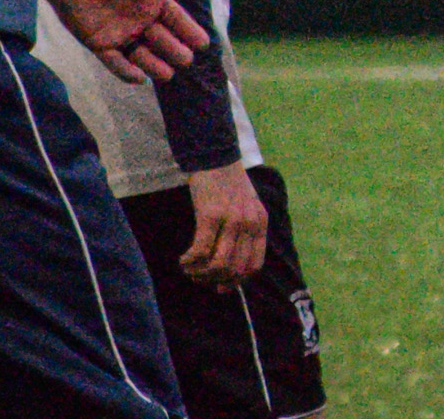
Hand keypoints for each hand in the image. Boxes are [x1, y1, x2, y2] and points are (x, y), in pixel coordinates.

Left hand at [40, 0, 210, 83]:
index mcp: (150, 0)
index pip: (174, 19)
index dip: (188, 30)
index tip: (203, 44)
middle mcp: (138, 19)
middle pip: (161, 40)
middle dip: (174, 51)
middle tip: (187, 61)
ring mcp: (119, 33)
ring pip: (141, 54)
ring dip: (154, 65)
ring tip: (168, 75)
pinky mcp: (98, 43)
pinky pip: (115, 61)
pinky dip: (126, 71)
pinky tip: (139, 79)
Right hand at [180, 163, 269, 288]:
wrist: (214, 156)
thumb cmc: (226, 185)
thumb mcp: (245, 208)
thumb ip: (243, 234)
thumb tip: (229, 269)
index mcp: (260, 223)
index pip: (254, 265)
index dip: (236, 281)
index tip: (221, 287)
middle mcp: (250, 223)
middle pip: (235, 270)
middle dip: (214, 281)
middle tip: (199, 277)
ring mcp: (231, 219)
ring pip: (218, 265)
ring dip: (200, 274)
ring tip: (189, 269)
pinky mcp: (210, 215)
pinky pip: (201, 251)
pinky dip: (190, 262)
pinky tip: (183, 260)